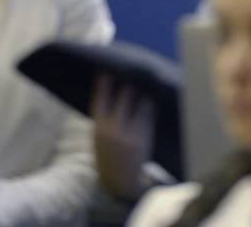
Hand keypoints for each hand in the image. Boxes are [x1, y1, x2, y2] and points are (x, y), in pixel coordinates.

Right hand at [92, 73, 155, 201]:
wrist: (118, 180)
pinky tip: (151, 99)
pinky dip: (149, 106)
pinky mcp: (143, 139)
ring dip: (142, 94)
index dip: (103, 85)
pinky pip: (148, 117)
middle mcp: (113, 131)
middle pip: (122, 99)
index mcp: (99, 129)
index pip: (100, 101)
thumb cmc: (107, 152)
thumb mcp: (99, 136)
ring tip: (145, 83)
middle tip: (131, 72)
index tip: (106, 70)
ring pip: (138, 106)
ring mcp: (129, 135)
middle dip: (128, 86)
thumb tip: (107, 91)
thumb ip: (103, 117)